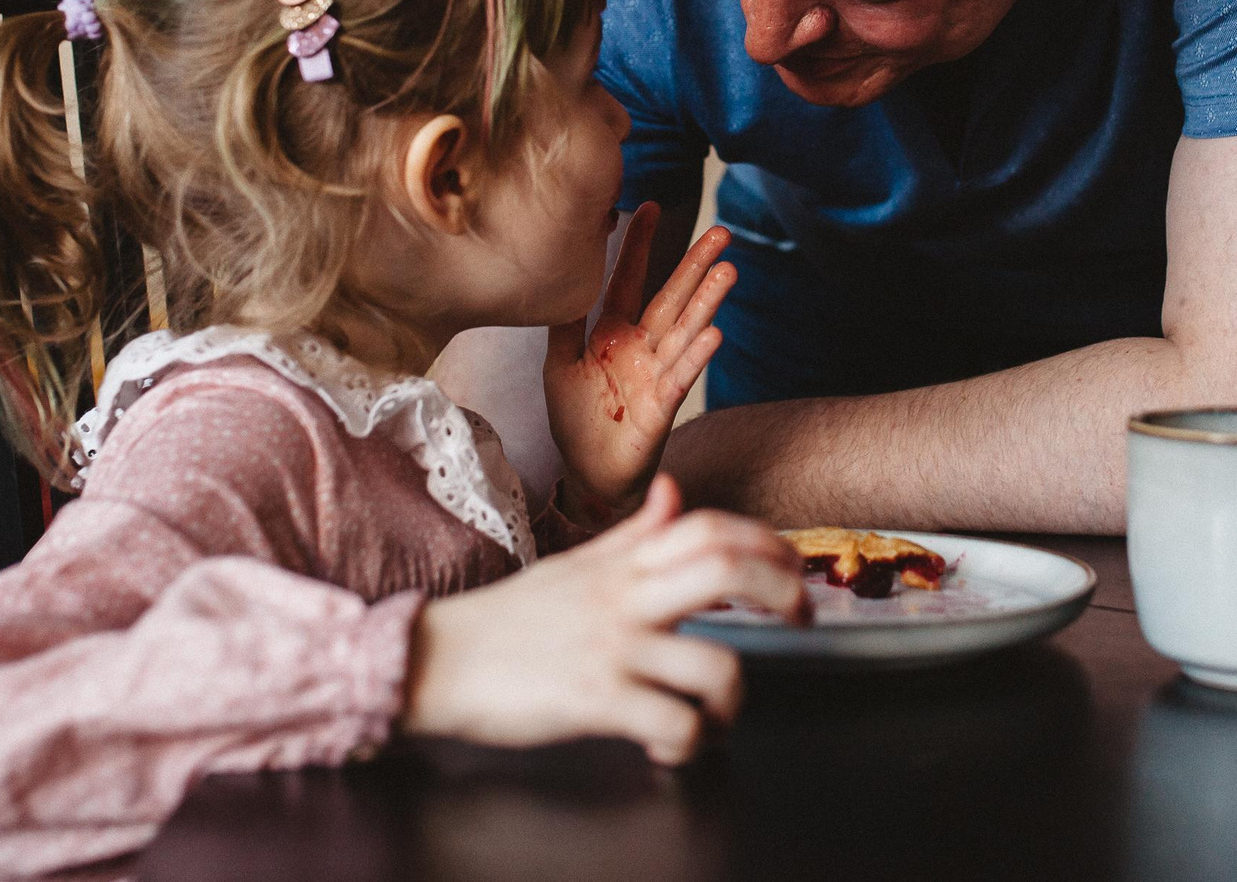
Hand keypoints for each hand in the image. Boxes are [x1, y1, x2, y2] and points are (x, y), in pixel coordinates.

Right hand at [401, 475, 803, 763]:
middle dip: (783, 592)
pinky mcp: (595, 699)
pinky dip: (690, 743)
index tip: (792, 565)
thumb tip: (674, 492)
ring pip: (716, 665)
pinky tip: (673, 745)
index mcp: (619, 564)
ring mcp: (611, 647)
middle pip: (726, 569)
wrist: (435, 662)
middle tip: (801, 618)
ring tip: (718, 716)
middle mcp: (623, 597)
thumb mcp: (574, 566)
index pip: (707, 527)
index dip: (763, 541)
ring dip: (734, 700)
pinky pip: (673, 722)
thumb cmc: (507, 621)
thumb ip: (632, 534)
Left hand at [545, 204, 732, 519]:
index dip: (637, 245)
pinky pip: (680, 377)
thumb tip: (559, 277)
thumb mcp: (559, 365)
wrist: (587, 477)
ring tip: (728, 271)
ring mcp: (654, 375)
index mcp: (612, 333)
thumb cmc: (576, 422)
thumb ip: (563, 325)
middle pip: (671, 298)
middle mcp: (640, 348)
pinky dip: (697, 355)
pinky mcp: (661, 407)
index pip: (628, 280)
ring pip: (683, 331)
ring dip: (706, 302)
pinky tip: (715, 332)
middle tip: (722, 232)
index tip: (647, 205)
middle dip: (694, 265)